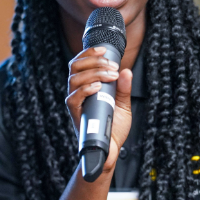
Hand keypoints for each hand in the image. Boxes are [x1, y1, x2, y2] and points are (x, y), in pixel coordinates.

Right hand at [64, 46, 133, 171]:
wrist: (110, 150)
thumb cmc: (113, 128)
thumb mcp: (123, 105)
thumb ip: (124, 89)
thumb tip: (126, 71)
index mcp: (86, 86)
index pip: (80, 63)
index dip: (89, 53)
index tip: (104, 49)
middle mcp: (77, 92)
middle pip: (74, 67)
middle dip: (93, 60)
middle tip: (111, 65)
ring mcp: (75, 103)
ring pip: (73, 79)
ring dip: (93, 73)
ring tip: (110, 75)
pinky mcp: (75, 115)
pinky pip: (73, 98)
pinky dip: (85, 89)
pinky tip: (98, 86)